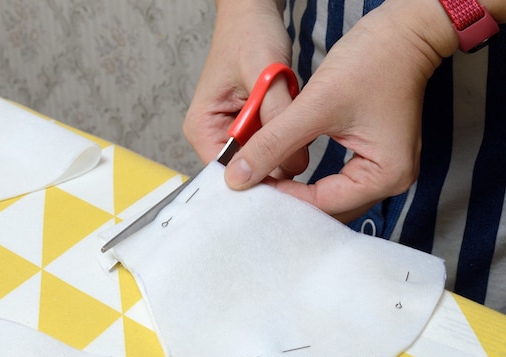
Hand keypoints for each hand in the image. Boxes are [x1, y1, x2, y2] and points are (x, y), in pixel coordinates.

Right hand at [183, 0, 308, 178]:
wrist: (254, 13)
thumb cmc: (249, 35)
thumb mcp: (264, 75)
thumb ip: (277, 119)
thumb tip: (294, 164)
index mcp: (202, 128)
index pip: (225, 174)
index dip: (256, 183)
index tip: (287, 189)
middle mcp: (213, 135)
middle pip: (245, 172)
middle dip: (274, 170)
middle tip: (303, 167)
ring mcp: (233, 132)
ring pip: (262, 161)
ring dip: (284, 153)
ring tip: (303, 144)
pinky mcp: (252, 127)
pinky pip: (271, 146)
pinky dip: (287, 142)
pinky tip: (301, 135)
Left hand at [223, 0, 457, 221]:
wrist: (402, 32)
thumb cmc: (371, 61)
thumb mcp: (314, 106)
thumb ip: (273, 144)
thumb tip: (238, 177)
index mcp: (385, 175)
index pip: (322, 204)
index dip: (281, 197)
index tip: (246, 186)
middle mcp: (390, 181)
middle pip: (328, 208)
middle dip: (289, 201)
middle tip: (251, 187)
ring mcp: (383, 170)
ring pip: (330, 197)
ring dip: (297, 192)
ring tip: (262, 182)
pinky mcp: (373, 157)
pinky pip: (335, 181)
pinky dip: (309, 180)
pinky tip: (283, 173)